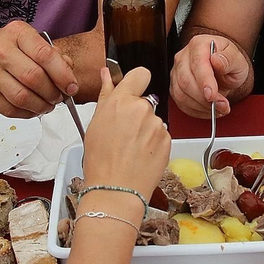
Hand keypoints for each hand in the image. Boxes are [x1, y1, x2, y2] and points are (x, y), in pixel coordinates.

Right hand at [0, 20, 78, 117]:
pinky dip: (27, 113)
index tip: (71, 86)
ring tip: (48, 105)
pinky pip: (10, 110)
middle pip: (34, 78)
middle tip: (59, 97)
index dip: (62, 74)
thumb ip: (51, 55)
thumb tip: (68, 74)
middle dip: (53, 93)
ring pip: (22, 97)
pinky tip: (33, 108)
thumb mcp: (28, 41)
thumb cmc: (4, 47)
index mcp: (16, 33)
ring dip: (41, 106)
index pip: (45, 55)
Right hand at [81, 66, 170, 203]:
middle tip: (122, 133)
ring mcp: (158, 125)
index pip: (140, 74)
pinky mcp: (168, 140)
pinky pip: (161, 135)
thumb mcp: (95, 124)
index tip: (132, 91)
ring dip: (145, 130)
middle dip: (136, 113)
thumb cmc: (101, 161)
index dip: (137, 81)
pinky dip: (153, 143)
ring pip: (153, 120)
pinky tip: (140, 155)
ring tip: (130, 149)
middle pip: (145, 102)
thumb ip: (106, 95)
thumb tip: (107, 75)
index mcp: (122, 101)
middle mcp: (143, 109)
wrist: (116, 190)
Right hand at [170, 33, 250, 117]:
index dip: (204, 81)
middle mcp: (184, 57)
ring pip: (181, 94)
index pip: (197, 64)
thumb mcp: (237, 59)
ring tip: (218, 109)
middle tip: (221, 105)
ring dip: (200, 106)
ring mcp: (177, 72)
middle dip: (204, 98)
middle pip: (185, 81)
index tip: (213, 95)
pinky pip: (180, 103)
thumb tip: (217, 60)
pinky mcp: (175, 87)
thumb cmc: (229, 62)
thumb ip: (229, 59)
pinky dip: (196, 110)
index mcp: (199, 44)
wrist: (225, 70)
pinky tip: (208, 110)